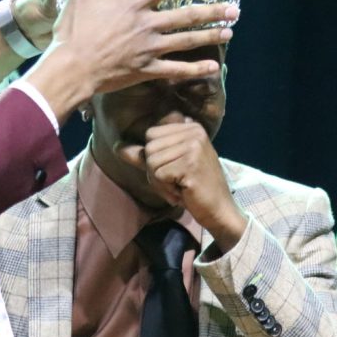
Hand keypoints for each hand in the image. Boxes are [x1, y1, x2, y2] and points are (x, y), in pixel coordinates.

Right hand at [24, 0, 237, 120]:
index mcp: (134, 4)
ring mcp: (149, 49)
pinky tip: (214, 66)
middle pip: (187, 15)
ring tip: (230, 31)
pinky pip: (176, 69)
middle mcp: (147, 24)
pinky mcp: (146, 70)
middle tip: (233, 8)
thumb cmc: (72, 31)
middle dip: (213, 10)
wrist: (71, 68)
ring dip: (211, 35)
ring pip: (187, 40)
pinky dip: (196, 69)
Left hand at [121, 116, 247, 252]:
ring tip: (179, 187)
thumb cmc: (194, 188)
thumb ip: (144, 155)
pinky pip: (157, 175)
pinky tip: (182, 193)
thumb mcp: (169, 166)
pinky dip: (165, 190)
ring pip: (151, 162)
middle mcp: (194, 131)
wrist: (219, 209)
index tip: (174, 170)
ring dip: (160, 182)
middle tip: (175, 182)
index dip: (154, 157)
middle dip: (155, 171)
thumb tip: (117, 147)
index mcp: (190, 126)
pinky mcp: (190, 163)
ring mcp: (194, 146)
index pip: (151, 135)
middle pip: (149, 148)